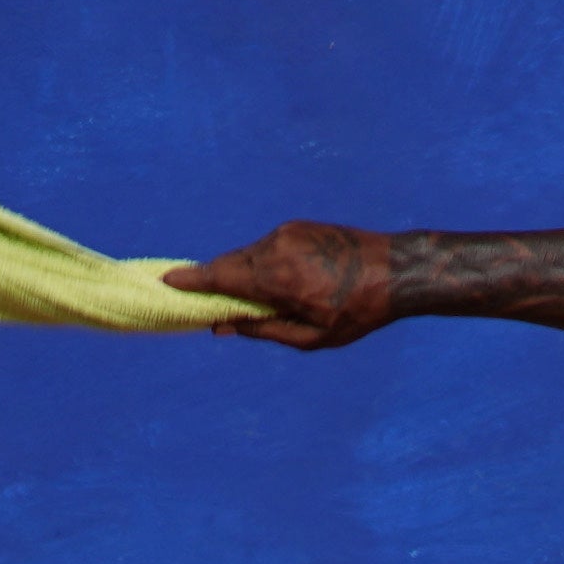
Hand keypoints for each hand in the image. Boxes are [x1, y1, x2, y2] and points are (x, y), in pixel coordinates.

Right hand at [167, 220, 402, 349]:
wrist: (398, 270)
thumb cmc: (358, 311)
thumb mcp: (311, 337)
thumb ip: (263, 329)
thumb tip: (223, 326)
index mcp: (278, 278)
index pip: (220, 276)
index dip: (191, 280)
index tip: (165, 280)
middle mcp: (277, 248)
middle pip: (229, 265)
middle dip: (215, 283)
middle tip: (207, 304)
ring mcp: (288, 232)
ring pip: (248, 255)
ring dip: (243, 275)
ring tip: (261, 300)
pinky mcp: (299, 226)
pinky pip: (267, 247)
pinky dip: (262, 264)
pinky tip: (281, 282)